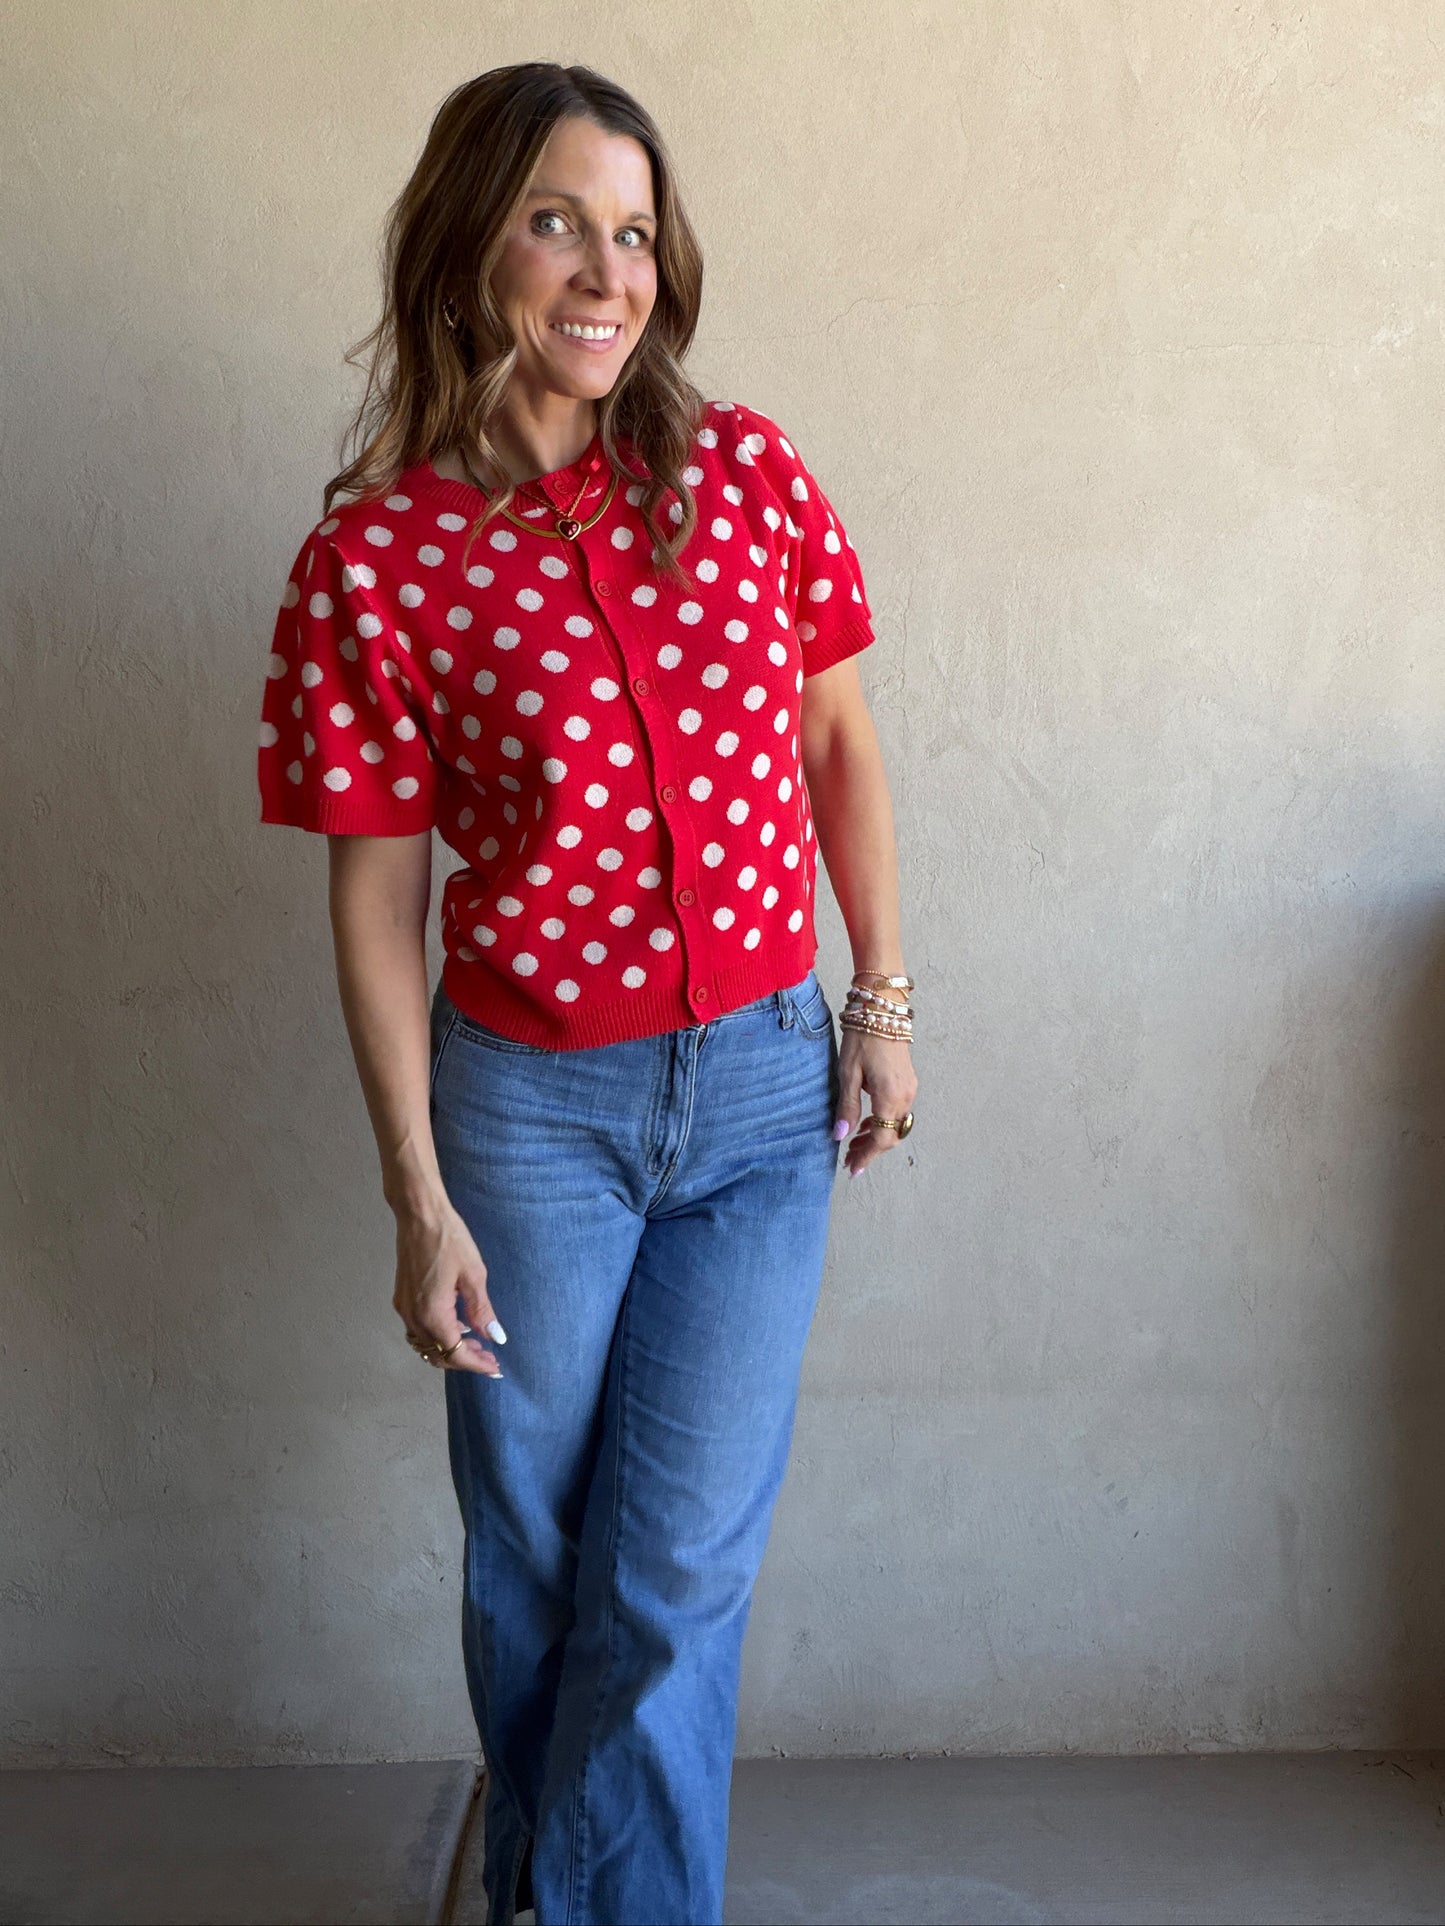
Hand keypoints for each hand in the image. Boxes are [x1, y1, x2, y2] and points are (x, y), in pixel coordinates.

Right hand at [392, 1198, 505, 1377]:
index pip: (455, 1353)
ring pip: (425, 1345)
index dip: (476, 1364)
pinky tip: (455, 1324)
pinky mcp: (401, 1298)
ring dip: (449, 1349)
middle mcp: (413, 1317)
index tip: (495, 1368)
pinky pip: (418, 1330)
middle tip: (489, 1356)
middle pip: (438, 1354)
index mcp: (432, 1313)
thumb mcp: (473, 1274)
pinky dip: (436, 1335)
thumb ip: (481, 1311)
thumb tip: (495, 1337)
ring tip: (475, 1342)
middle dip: (464, 1359)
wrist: (419, 1215)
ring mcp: (404, 1308)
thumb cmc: (449, 1239)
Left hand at [834, 1024, 917, 1179]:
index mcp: (890, 1097)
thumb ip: (847, 1106)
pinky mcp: (908, 1081)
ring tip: (855, 1143)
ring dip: (877, 1137)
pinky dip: (883, 1122)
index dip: (867, 1156)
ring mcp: (909, 1088)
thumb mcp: (848, 1073)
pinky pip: (898, 1111)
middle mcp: (905, 1096)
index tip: (852, 1168)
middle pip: (891, 1136)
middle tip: (849, 1159)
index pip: (881, 1139)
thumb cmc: (862, 1037)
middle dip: (871, 1150)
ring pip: (896, 1125)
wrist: (882, 1009)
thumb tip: (841, 1135)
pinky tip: (867, 1122)